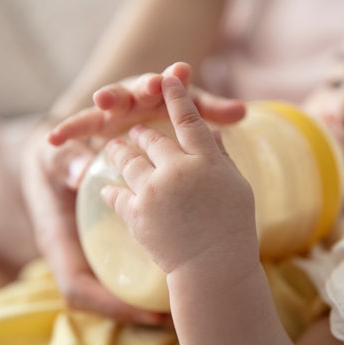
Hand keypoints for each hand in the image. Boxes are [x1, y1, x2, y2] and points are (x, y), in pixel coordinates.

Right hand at [21, 125, 170, 325]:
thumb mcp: (50, 155)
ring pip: (121, 280)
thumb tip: (80, 174)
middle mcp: (78, 252)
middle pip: (105, 295)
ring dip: (152, 292)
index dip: (111, 306)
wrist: (56, 153)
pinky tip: (187, 257)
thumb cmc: (51, 160)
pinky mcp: (111, 238)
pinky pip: (131, 260)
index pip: (78, 288)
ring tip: (191, 292)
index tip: (147, 315)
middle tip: (177, 315)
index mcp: (59, 241)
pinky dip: (156, 262)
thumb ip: (62, 161)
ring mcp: (95, 247)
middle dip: (140, 308)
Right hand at [48, 62, 245, 145]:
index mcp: (157, 92)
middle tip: (136, 88)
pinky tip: (54, 141)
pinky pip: (79, 130)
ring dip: (99, 106)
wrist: (139, 118)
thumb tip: (243, 111)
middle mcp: (132, 96)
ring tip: (95, 106)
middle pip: (132, 91)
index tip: (180, 71)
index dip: (172, 79)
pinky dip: (67, 134)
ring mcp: (111, 111)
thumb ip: (210, 111)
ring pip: (103, 107)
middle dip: (133, 89)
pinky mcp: (94, 127)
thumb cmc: (169, 114)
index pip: (165, 84)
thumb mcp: (190, 113)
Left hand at [100, 75, 257, 273]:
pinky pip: (117, 194)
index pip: (190, 119)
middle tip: (136, 130)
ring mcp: (153, 190)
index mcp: (205, 160)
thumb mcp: (237, 186)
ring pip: (129, 161)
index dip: (178, 95)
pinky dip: (112, 190)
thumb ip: (221, 157)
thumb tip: (212, 134)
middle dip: (143, 131)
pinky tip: (107, 187)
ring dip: (120, 151)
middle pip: (153, 139)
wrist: (213, 268)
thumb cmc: (234, 227)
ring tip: (114, 146)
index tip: (169, 76)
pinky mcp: (136, 213)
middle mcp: (177, 168)